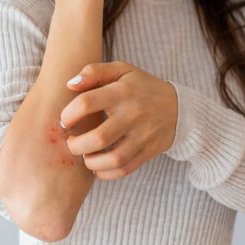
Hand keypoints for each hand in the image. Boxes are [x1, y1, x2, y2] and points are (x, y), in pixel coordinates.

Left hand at [59, 61, 177, 179]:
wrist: (178, 107)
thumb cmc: (140, 87)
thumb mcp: (120, 70)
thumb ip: (94, 72)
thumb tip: (70, 85)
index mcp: (122, 92)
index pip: (87, 103)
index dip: (69, 114)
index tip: (65, 121)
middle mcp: (133, 115)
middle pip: (99, 137)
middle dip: (76, 145)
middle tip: (71, 142)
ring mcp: (142, 135)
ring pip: (113, 159)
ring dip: (91, 163)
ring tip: (84, 156)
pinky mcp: (148, 151)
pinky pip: (125, 169)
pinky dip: (106, 173)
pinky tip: (97, 167)